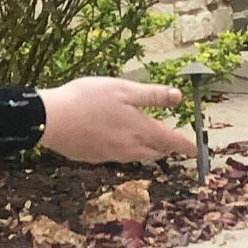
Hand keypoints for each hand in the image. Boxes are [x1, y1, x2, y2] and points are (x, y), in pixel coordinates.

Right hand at [37, 78, 183, 162]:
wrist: (51, 121)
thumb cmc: (88, 99)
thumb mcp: (124, 90)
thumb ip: (152, 95)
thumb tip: (179, 97)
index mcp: (141, 130)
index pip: (171, 141)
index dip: (186, 145)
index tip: (196, 150)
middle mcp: (130, 147)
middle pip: (156, 152)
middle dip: (167, 148)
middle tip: (174, 144)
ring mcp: (111, 155)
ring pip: (137, 156)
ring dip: (148, 150)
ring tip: (150, 142)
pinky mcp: (95, 157)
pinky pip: (118, 156)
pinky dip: (126, 150)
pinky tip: (118, 141)